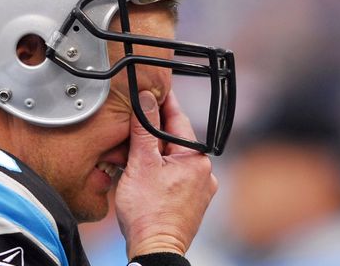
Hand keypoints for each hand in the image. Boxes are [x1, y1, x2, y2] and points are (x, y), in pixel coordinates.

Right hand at [115, 90, 218, 258]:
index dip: (162, 103)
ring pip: (175, 158)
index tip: (153, 88)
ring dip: (156, 153)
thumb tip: (146, 99)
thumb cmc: (147, 212)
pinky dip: (161, 170)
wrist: (154, 249)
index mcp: (196, 158)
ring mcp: (200, 189)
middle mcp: (204, 172)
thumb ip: (144, 129)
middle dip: (155, 131)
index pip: (177, 119)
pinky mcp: (192, 202)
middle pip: (175, 140)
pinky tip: (145, 173)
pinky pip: (176, 176)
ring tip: (135, 149)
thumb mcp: (141, 164)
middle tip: (136, 118)